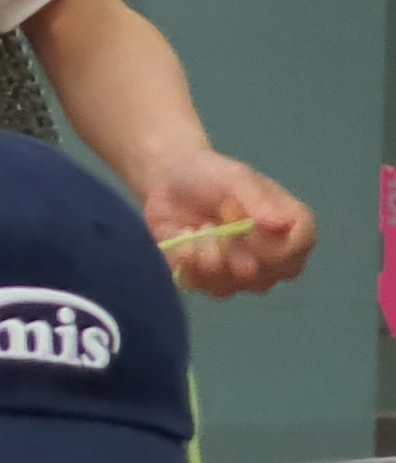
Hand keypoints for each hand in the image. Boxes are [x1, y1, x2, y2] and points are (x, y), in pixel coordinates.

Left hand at [139, 150, 314, 296]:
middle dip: (237, 255)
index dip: (275, 246)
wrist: (162, 180)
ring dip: (209, 260)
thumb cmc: (207, 174)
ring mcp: (238, 272)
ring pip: (235, 286)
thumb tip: (282, 225)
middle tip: (214, 227)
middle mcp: (270, 255)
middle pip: (270, 276)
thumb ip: (257, 200)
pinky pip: (204, 287)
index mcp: (286, 225)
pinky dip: (189, 265)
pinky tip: (182, 239)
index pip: (300, 247)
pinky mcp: (206, 279)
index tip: (247, 228)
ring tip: (196, 230)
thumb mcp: (234, 178)